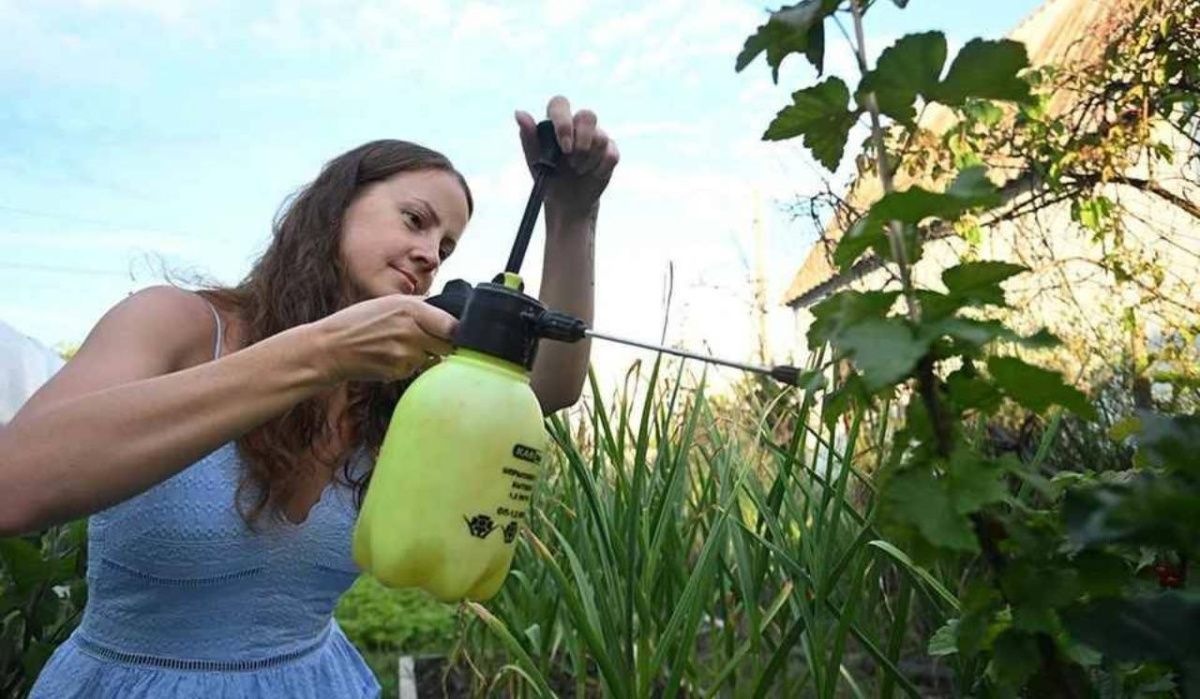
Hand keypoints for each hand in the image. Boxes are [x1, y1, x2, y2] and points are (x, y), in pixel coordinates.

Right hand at [306, 296, 457, 382]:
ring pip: (433, 358)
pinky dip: (409, 365)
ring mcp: (405, 354)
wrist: (331, 348)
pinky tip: (390, 357)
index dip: (458, 331)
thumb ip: (420, 307)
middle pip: (448, 345)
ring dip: (424, 355)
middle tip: (429, 340)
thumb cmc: (359, 321)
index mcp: (411, 309)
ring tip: (400, 346)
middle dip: (443, 344)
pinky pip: (416, 369)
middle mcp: (411, 332)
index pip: (453, 325)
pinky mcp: (399, 372)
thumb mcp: (389, 302)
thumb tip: (449, 312)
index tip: (456, 332)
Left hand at [516, 95, 619, 220]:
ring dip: (587, 161)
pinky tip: (592, 175)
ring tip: (577, 171)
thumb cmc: (548, 176)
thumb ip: (528, 137)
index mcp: (556, 122)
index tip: (564, 148)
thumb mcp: (535, 160)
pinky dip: (600, 169)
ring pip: (600, 137)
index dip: (564, 123)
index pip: (560, 104)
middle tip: (572, 162)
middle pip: (588, 115)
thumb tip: (519, 113)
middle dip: (582, 142)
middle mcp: (577, 125)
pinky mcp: (609, 151)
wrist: (566, 201)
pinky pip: (611, 154)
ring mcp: (596, 136)